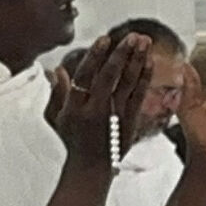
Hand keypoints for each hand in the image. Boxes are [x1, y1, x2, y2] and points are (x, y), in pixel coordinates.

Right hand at [46, 30, 150, 172]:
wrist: (90, 169)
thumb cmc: (71, 142)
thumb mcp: (56, 118)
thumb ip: (57, 93)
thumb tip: (57, 70)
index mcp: (75, 108)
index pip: (84, 76)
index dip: (95, 56)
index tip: (105, 39)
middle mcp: (95, 110)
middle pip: (109, 77)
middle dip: (121, 54)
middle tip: (132, 36)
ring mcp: (114, 116)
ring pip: (127, 83)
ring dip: (137, 60)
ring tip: (144, 41)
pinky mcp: (129, 121)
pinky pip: (138, 95)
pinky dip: (144, 77)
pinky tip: (149, 61)